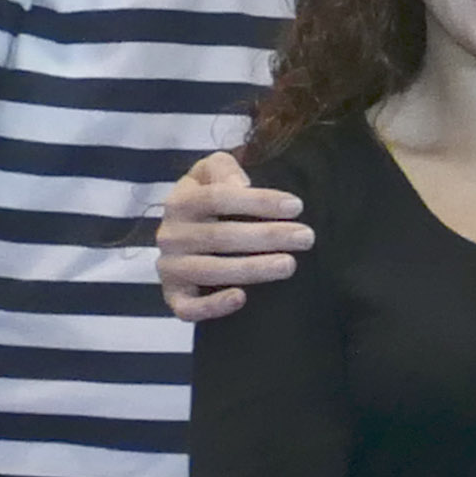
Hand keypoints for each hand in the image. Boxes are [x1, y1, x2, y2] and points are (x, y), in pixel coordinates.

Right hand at [155, 151, 318, 323]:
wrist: (186, 235)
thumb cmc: (209, 200)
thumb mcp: (211, 172)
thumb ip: (223, 168)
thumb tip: (241, 185)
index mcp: (180, 202)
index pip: (218, 198)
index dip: (258, 201)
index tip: (296, 207)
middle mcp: (169, 235)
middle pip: (220, 236)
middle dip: (268, 236)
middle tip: (305, 238)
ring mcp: (170, 268)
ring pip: (211, 271)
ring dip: (253, 269)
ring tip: (289, 265)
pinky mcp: (174, 296)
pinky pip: (187, 308)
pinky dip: (213, 306)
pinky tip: (242, 298)